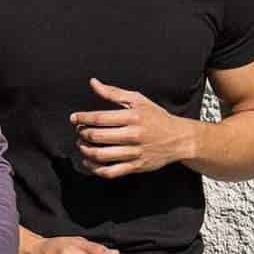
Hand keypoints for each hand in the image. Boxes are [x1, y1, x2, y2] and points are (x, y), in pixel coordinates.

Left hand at [71, 77, 196, 178]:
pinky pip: (110, 171)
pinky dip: (94, 168)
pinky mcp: (136, 166)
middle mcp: (133, 135)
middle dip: (82, 134)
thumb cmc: (156, 117)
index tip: (74, 118)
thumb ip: (113, 92)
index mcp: (132, 117)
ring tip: (81, 145)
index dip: (82, 118)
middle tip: (79, 132)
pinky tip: (88, 161)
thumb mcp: (138, 100)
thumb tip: (93, 82)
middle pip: (97, 136)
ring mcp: (135, 152)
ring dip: (85, 150)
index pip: (99, 118)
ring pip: (100, 155)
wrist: (180, 139)